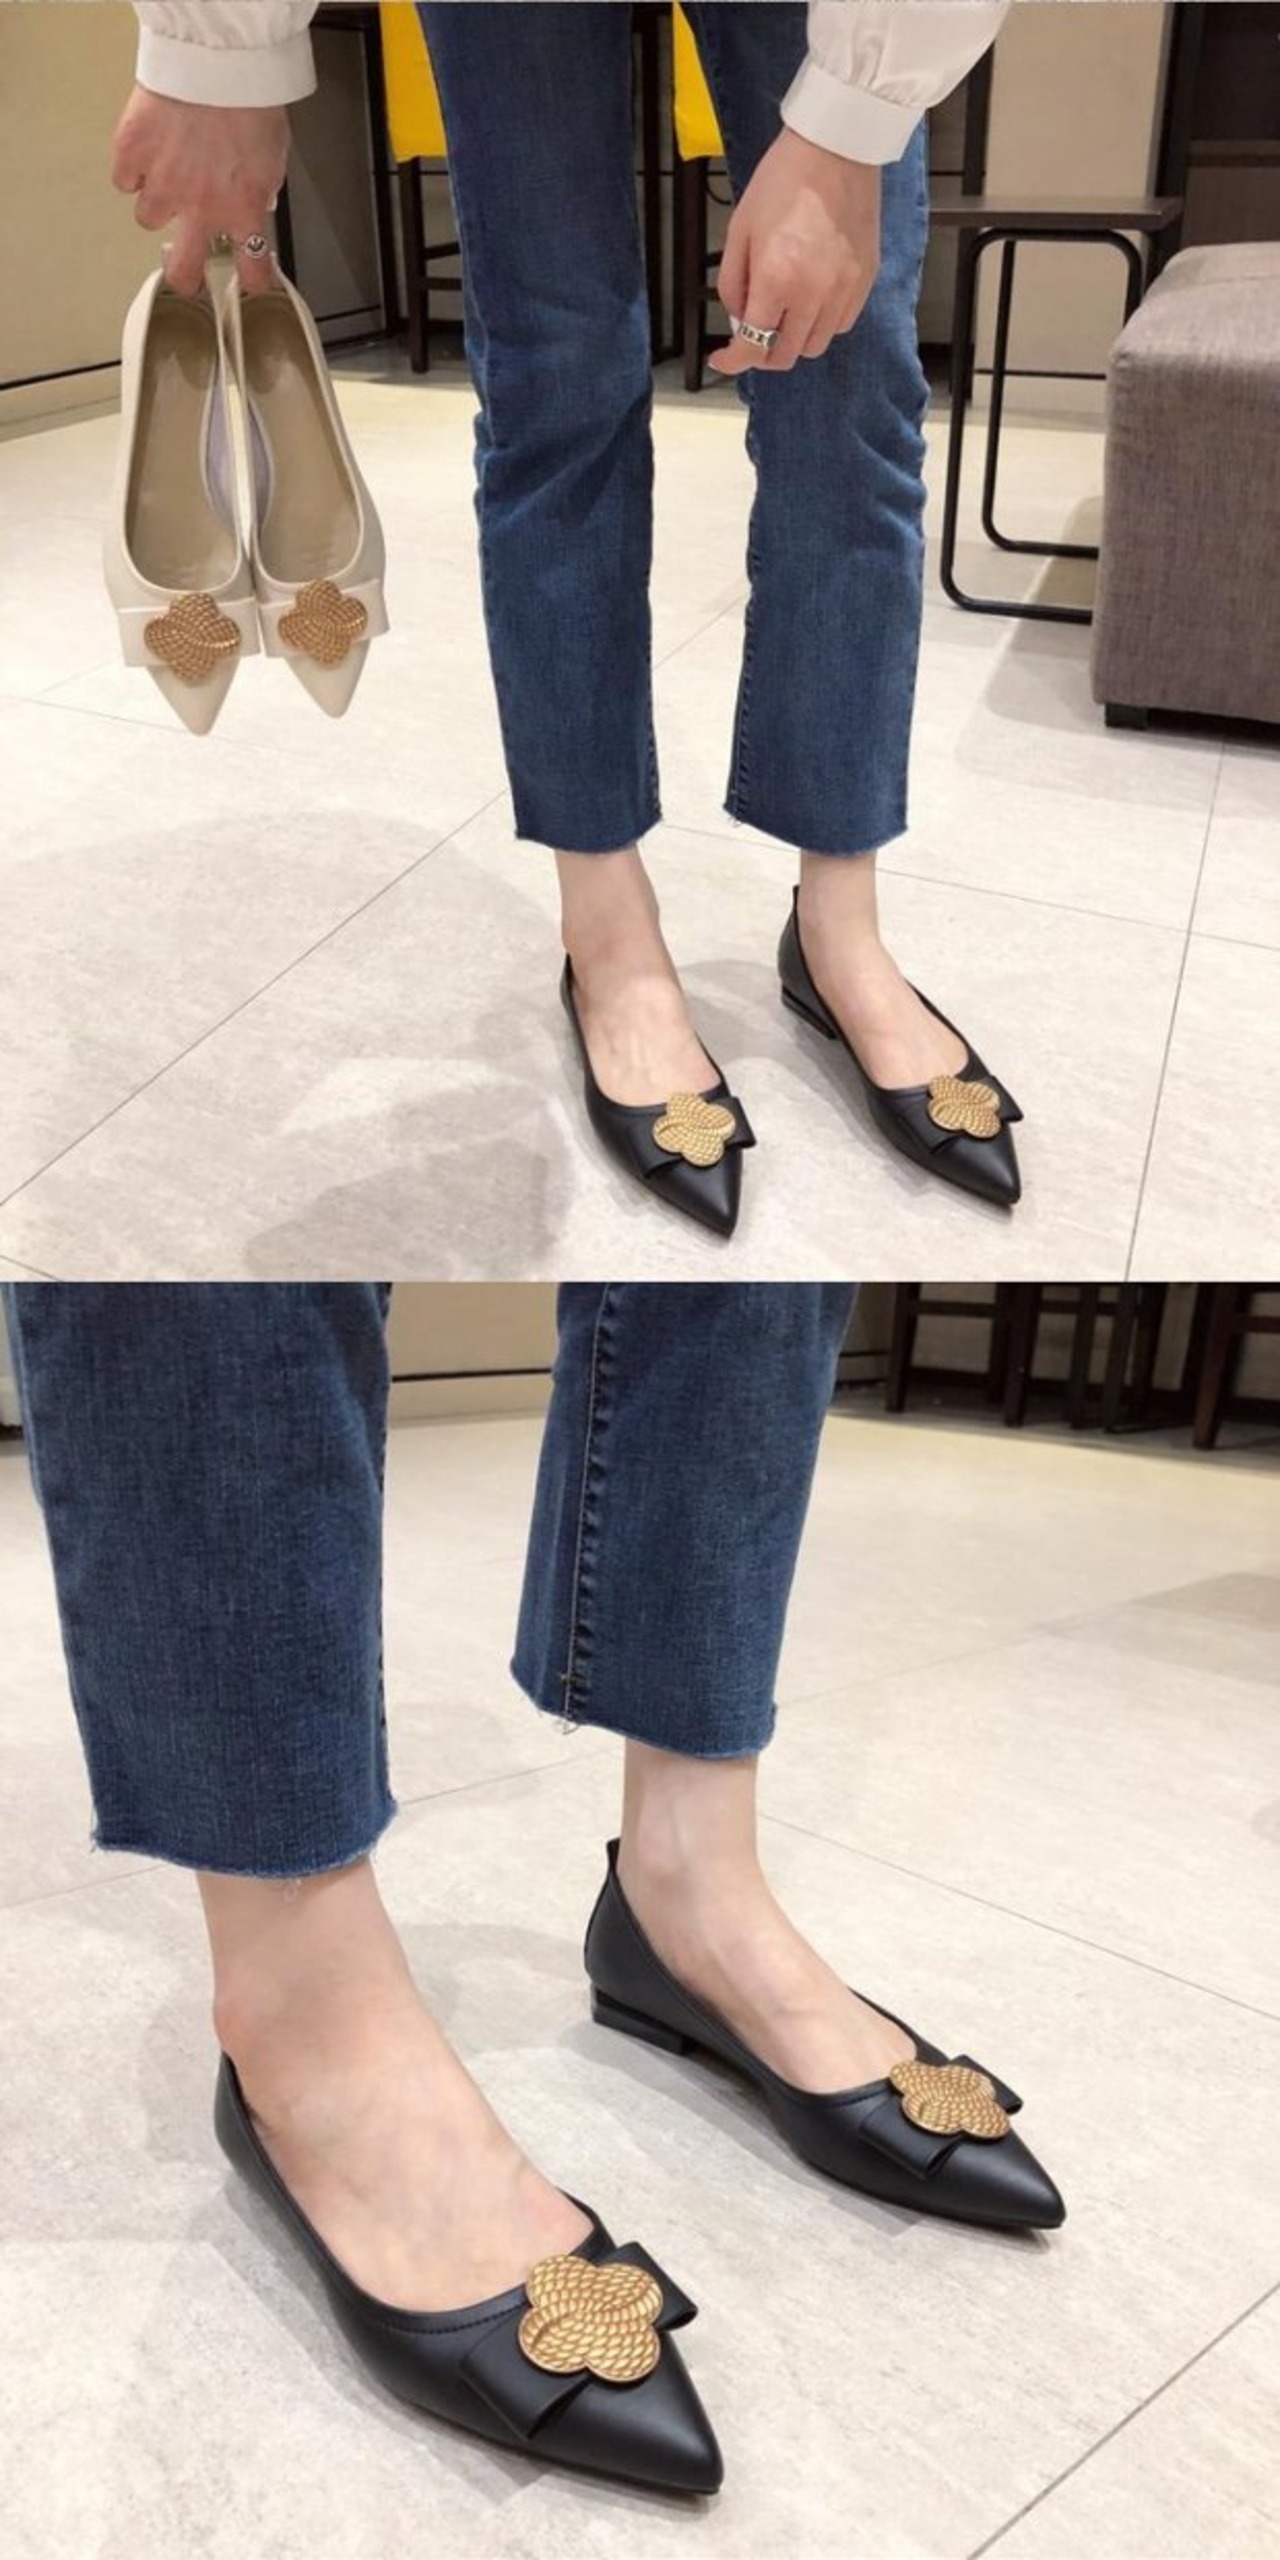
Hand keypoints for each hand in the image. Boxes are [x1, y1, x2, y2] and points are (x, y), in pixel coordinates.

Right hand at [111, 86, 289, 297]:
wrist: (215, 64)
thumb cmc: (253, 102)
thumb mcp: (272, 156)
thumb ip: (259, 188)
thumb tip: (254, 201)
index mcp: (243, 211)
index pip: (252, 268)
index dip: (251, 281)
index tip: (248, 284)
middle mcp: (200, 211)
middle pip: (183, 271)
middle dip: (185, 278)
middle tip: (186, 272)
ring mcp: (160, 186)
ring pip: (147, 216)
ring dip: (156, 200)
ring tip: (166, 171)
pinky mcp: (130, 157)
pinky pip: (124, 178)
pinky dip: (133, 168)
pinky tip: (146, 148)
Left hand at [710, 127, 880, 375]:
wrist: (836, 147)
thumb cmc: (783, 179)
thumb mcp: (740, 229)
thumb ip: (733, 282)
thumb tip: (739, 318)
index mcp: (776, 279)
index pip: (753, 345)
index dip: (733, 360)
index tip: (723, 358)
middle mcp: (813, 293)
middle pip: (786, 355)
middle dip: (762, 353)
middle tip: (751, 336)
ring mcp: (844, 289)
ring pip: (816, 345)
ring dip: (794, 340)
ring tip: (783, 314)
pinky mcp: (865, 279)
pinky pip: (841, 324)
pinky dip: (822, 324)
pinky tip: (810, 301)